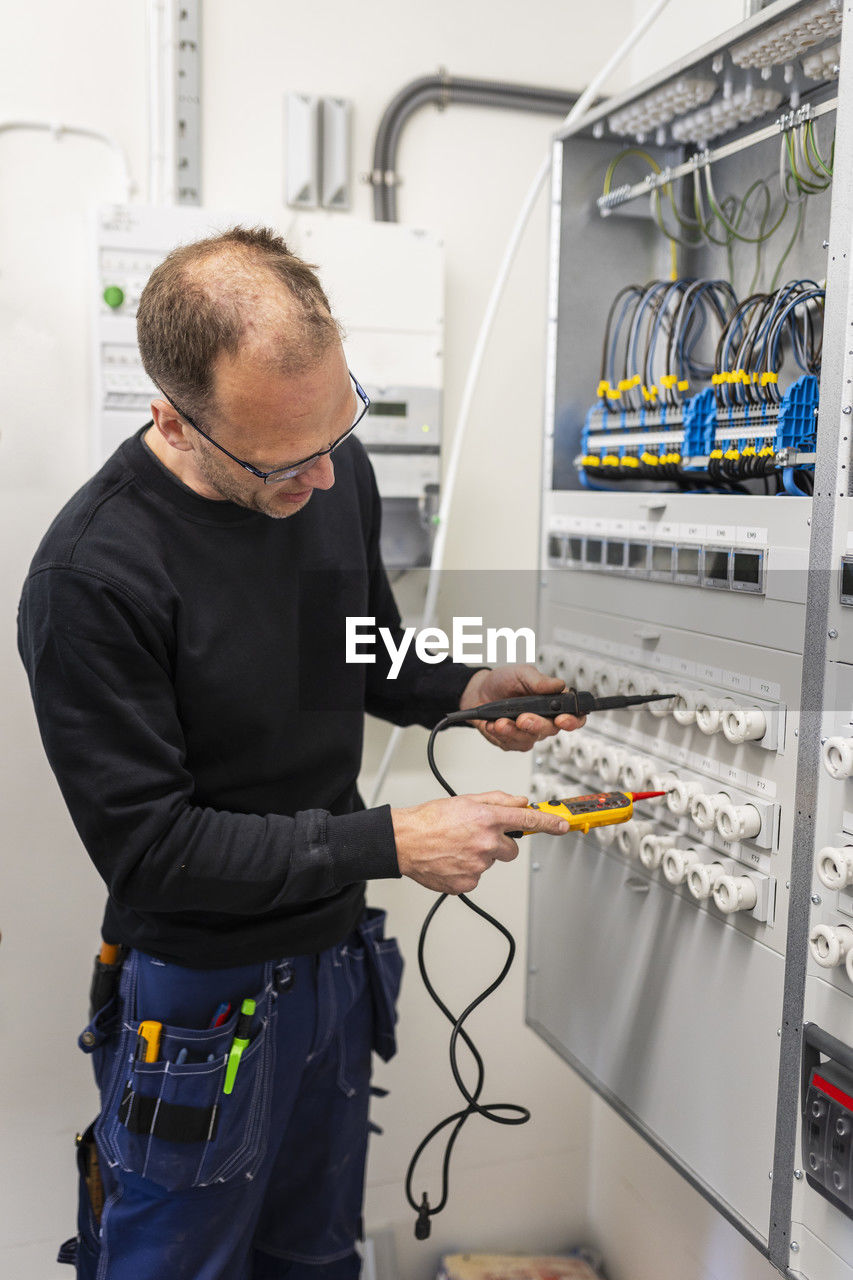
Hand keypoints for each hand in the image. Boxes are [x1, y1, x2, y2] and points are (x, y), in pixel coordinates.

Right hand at [391, 792, 569, 894]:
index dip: (549, 823)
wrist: (404, 842)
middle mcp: (486, 843)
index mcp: (487, 819)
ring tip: (457, 847)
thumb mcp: (466, 800)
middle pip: (511, 849)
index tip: (562, 826)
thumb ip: (497, 800)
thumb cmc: (430, 819)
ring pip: (492, 862)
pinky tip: (452, 860)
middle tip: (477, 837)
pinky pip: (477, 877)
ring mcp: (478, 865)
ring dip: (480, 856)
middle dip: (499, 843)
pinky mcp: (468, 883)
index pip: (527, 820)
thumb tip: (520, 802)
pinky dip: (467, 870)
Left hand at [459, 664, 585, 750]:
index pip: (574, 716)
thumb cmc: (504, 681)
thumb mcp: (522, 674)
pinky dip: (500, 734)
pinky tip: (493, 724)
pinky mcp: (512, 741)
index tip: (563, 719)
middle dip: (536, 725)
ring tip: (500, 721)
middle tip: (523, 718)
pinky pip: (511, 743)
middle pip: (551, 730)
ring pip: (529, 739)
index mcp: (553, 703)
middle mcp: (544, 720)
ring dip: (513, 731)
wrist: (479, 691)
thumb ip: (540, 681)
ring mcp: (528, 732)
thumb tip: (559, 685)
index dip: (573, 721)